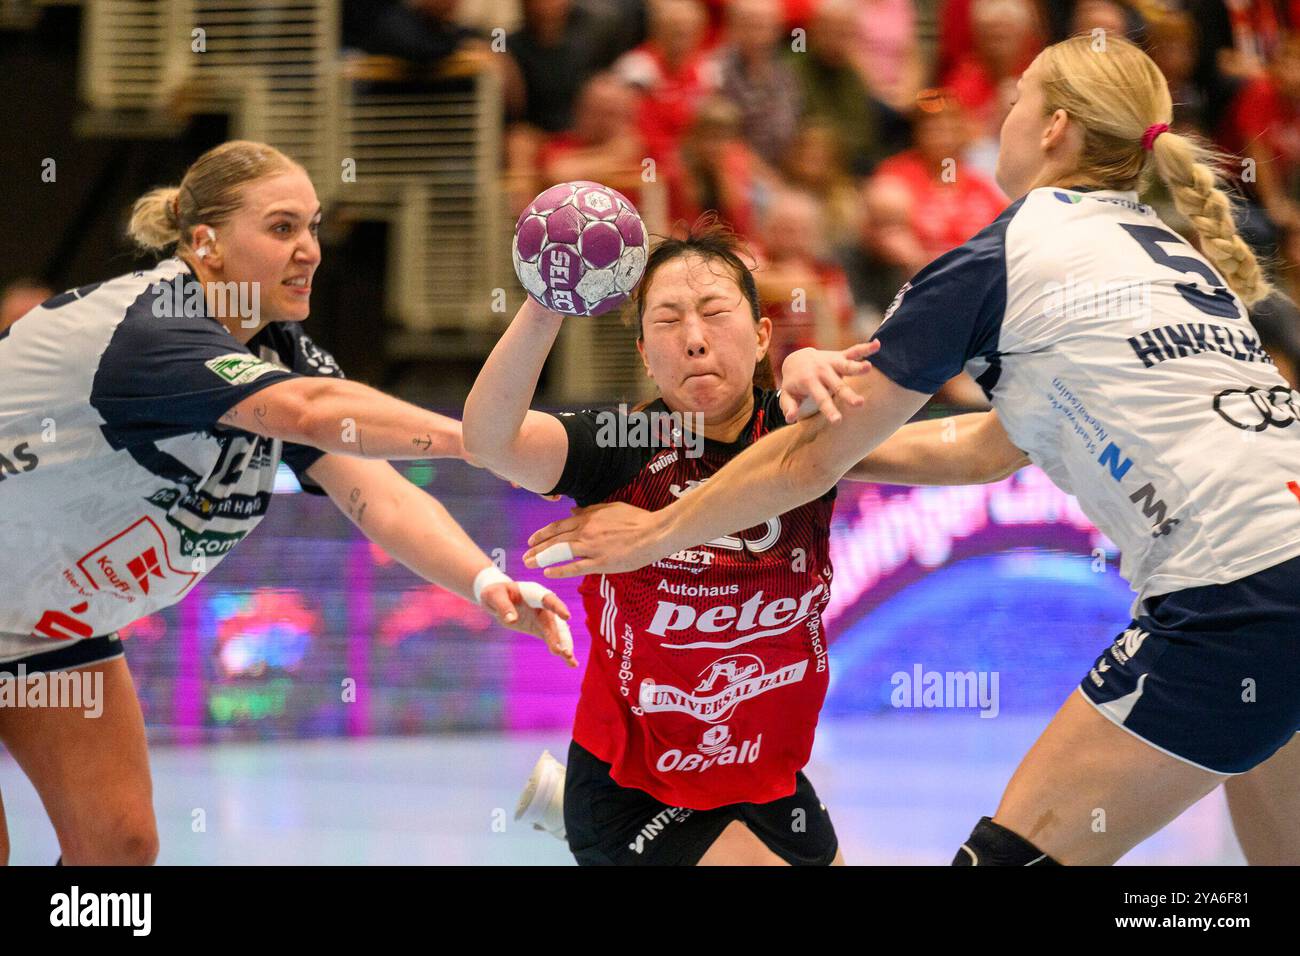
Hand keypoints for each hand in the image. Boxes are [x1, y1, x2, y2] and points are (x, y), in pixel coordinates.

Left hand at [479, 580, 577, 666]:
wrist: (498, 598)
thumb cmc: (496, 593)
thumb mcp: (495, 596)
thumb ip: (504, 606)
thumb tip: (512, 620)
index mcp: (534, 593)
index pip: (548, 600)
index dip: (558, 608)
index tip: (566, 617)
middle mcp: (544, 606)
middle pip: (555, 622)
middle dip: (561, 637)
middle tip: (565, 652)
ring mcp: (544, 618)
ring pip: (557, 633)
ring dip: (564, 646)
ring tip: (571, 661)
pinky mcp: (541, 629)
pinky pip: (553, 640)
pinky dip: (561, 651)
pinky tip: (570, 662)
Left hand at [523, 502, 667, 577]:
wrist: (653, 532)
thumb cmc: (636, 518)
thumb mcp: (610, 507)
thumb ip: (589, 511)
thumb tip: (572, 512)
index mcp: (588, 518)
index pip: (559, 526)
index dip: (543, 534)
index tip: (532, 540)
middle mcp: (586, 532)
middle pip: (555, 540)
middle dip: (537, 548)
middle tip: (525, 555)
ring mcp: (592, 548)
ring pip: (560, 553)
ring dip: (542, 558)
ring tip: (529, 564)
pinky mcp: (601, 563)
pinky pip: (575, 567)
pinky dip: (559, 570)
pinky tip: (547, 573)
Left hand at [778, 341, 879, 423]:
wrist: (797, 359)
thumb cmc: (794, 382)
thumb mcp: (787, 394)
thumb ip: (789, 406)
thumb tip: (790, 418)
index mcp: (809, 382)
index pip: (821, 398)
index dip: (829, 410)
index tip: (838, 421)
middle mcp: (822, 371)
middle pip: (838, 385)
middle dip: (848, 394)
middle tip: (860, 404)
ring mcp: (832, 362)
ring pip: (847, 365)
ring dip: (857, 367)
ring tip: (869, 367)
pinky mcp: (840, 356)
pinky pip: (854, 351)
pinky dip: (866, 348)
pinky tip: (878, 344)